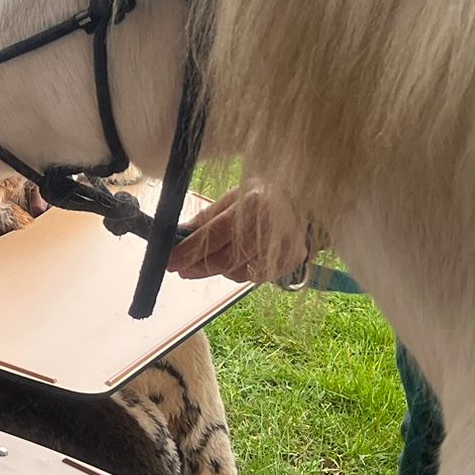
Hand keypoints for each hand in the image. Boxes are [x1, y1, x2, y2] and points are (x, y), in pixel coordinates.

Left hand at [168, 181, 309, 282]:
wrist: (304, 205)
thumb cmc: (262, 197)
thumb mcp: (232, 197)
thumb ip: (206, 218)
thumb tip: (178, 235)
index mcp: (252, 204)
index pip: (215, 234)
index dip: (190, 250)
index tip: (170, 260)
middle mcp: (268, 228)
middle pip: (225, 259)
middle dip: (198, 267)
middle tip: (181, 270)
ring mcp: (282, 248)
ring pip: (238, 272)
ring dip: (218, 270)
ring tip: (209, 262)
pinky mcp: (290, 263)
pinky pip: (254, 277)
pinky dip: (239, 272)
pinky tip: (236, 262)